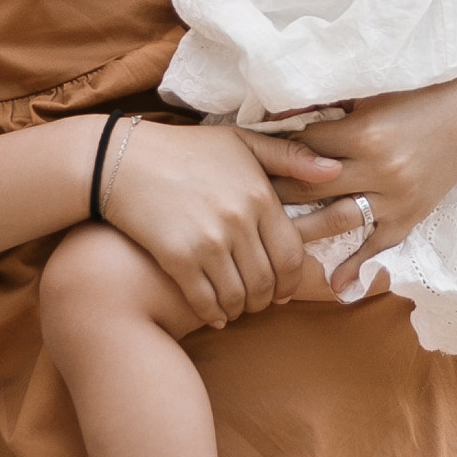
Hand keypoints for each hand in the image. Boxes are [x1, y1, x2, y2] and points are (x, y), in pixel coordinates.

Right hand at [98, 120, 312, 330]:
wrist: (121, 160)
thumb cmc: (184, 149)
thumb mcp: (239, 142)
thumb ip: (289, 156)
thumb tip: (335, 169)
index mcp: (259, 194)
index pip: (292, 254)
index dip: (292, 280)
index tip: (284, 290)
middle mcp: (239, 221)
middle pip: (266, 281)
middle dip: (266, 300)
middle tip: (259, 303)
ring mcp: (207, 241)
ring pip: (238, 296)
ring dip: (240, 310)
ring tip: (236, 308)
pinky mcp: (177, 257)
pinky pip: (205, 300)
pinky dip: (213, 314)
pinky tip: (213, 315)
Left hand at [242, 29, 456, 293]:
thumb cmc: (422, 89)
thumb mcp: (371, 89)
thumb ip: (326, 102)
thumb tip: (273, 114)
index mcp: (363, 131)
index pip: (300, 150)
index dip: (269, 155)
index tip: (240, 161)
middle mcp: (378, 168)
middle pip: (308, 189)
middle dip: (270, 196)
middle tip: (235, 204)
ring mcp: (396, 196)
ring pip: (334, 221)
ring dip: (297, 231)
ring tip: (263, 240)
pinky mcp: (412, 214)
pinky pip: (377, 245)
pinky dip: (355, 265)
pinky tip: (333, 285)